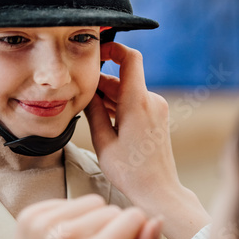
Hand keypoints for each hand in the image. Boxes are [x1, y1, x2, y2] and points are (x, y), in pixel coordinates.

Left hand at [0, 194, 162, 238]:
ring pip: (92, 201)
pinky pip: (68, 201)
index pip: (134, 216)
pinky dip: (70, 217)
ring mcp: (46, 222)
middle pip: (113, 209)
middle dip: (111, 228)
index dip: (133, 233)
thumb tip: (156, 221)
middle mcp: (68, 235)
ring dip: (91, 219)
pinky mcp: (31, 214)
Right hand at [85, 43, 208, 238]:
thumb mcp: (103, 142)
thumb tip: (86, 91)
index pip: (130, 59)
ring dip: (109, 97)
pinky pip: (135, 102)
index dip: (114, 48)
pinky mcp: (158, 117)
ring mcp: (157, 109)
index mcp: (138, 103)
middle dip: (101, 84)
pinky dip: (119, 106)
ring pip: (128, 92)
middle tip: (80, 97)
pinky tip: (105, 121)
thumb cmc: (131, 172)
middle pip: (123, 79)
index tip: (97, 50)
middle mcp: (151, 101)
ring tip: (90, 113)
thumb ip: (94, 111)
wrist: (159, 190)